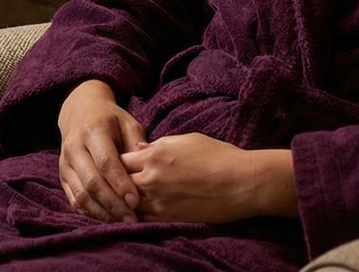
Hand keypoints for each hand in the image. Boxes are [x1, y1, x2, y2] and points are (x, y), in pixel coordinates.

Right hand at [56, 79, 148, 221]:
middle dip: (113, 204)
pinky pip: (74, 200)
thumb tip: (146, 173)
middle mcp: (74, 147)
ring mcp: (65, 163)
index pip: (106, 162)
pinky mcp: (62, 175)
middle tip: (132, 218)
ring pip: (80, 195)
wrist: (80, 111)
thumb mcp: (128, 124)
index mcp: (92, 130)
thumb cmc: (110, 120)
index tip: (135, 201)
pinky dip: (90, 212)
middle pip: (92, 182)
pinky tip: (108, 217)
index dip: (120, 184)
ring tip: (122, 221)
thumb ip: (137, 146)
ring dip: (102, 212)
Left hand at [120, 133, 295, 222]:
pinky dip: (137, 214)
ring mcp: (158, 200)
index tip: (118, 163)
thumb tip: (140, 149)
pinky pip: (142, 218)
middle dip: (117, 182)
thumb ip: (159, 144)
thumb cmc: (219, 156)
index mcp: (155, 154)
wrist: (241, 183)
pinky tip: (138, 211)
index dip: (117, 161)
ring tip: (124, 199)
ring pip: (127, 203)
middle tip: (116, 183)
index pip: (120, 159)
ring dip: (124, 200)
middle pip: (119, 182)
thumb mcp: (188, 140)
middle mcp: (151, 178)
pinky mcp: (168, 218)